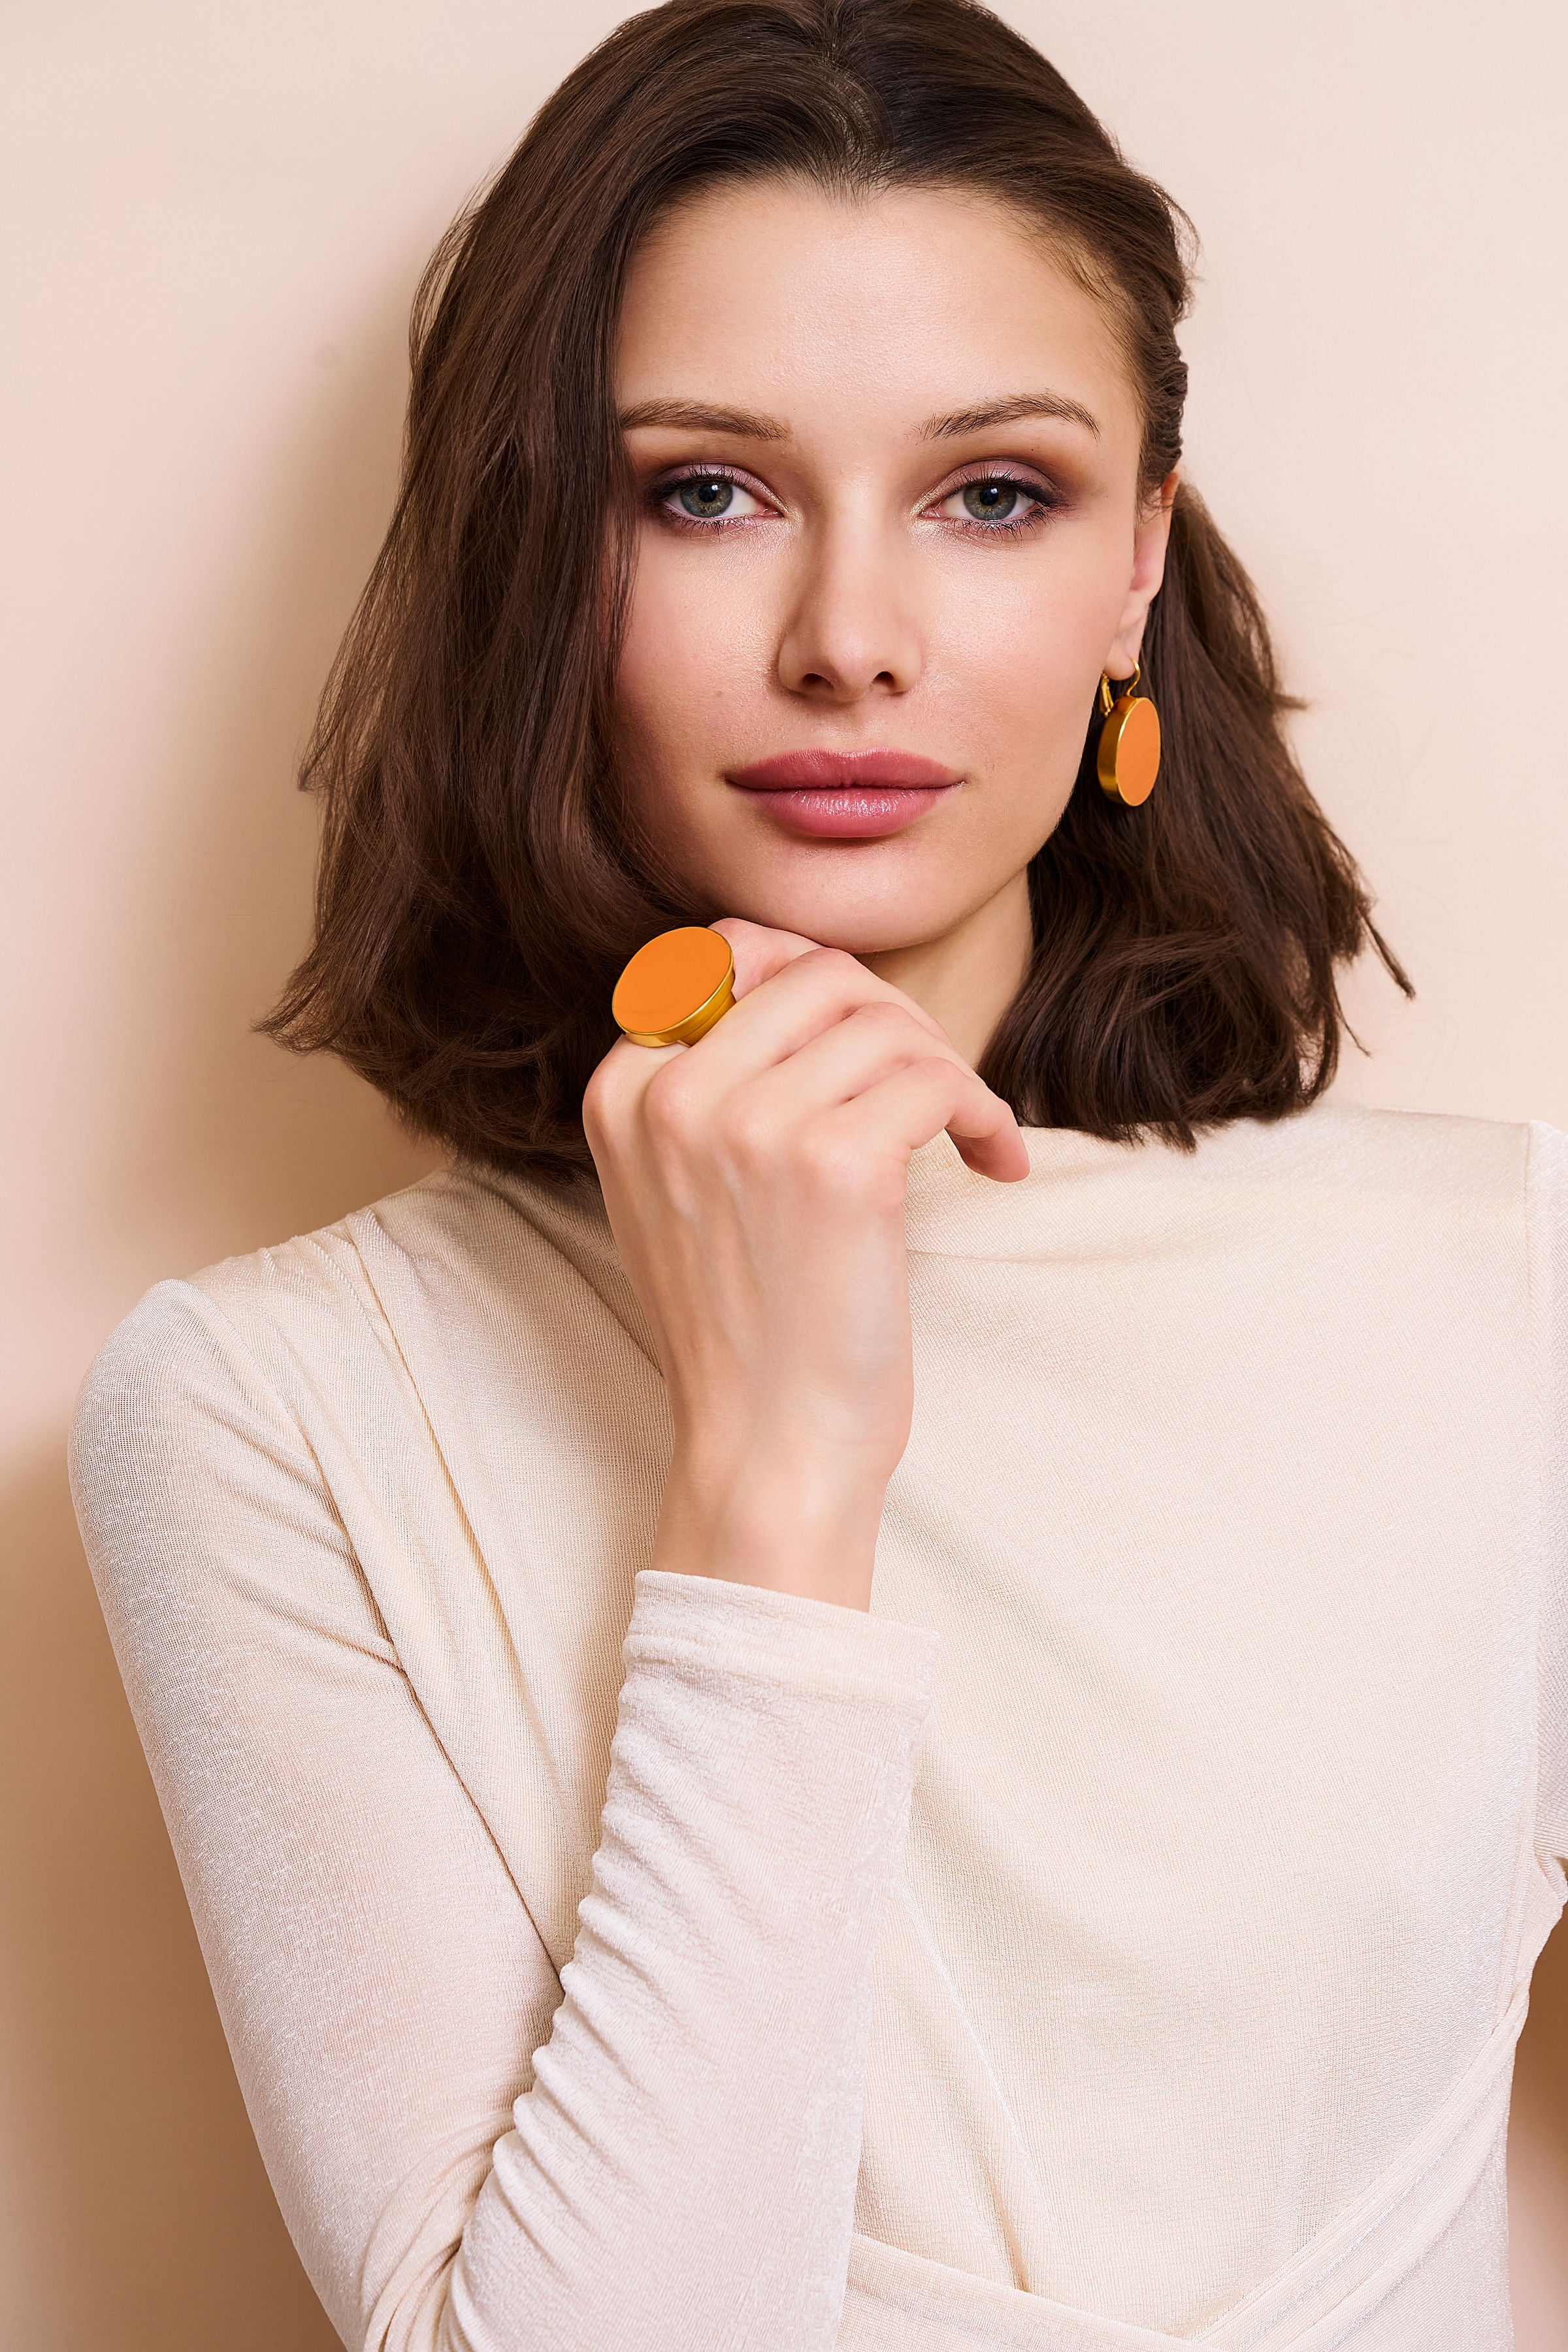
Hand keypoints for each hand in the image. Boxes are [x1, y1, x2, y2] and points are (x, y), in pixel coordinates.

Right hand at [582, 919, 1028, 1609]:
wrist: (767, 1448)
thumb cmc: (745, 1328)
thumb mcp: (678, 1192)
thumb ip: (710, 1087)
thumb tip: (808, 982)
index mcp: (623, 1093)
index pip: (725, 953)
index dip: (817, 985)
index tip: (868, 1046)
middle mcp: (674, 1095)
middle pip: (819, 975)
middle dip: (896, 1018)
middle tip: (934, 1091)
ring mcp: (750, 1124)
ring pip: (887, 1022)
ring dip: (949, 1069)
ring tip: (970, 1133)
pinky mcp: (835, 1162)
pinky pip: (937, 1079)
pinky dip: (984, 1112)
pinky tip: (994, 1160)